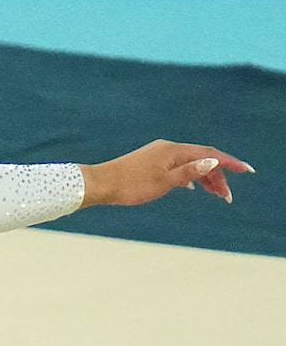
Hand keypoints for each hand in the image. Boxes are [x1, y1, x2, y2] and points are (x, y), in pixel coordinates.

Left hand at [82, 140, 253, 207]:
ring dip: (203, 178)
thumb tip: (212, 162)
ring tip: (214, 194)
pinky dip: (188, 177)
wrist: (99, 184)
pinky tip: (190, 187)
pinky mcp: (149, 163)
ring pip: (188, 164)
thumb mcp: (164, 182)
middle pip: (201, 160)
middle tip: (226, 196)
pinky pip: (176, 167)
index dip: (229, 163)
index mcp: (174, 151)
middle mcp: (168, 149)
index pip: (209, 155)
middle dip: (217, 176)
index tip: (246, 171)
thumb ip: (189, 173)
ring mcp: (158, 155)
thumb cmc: (129, 185)